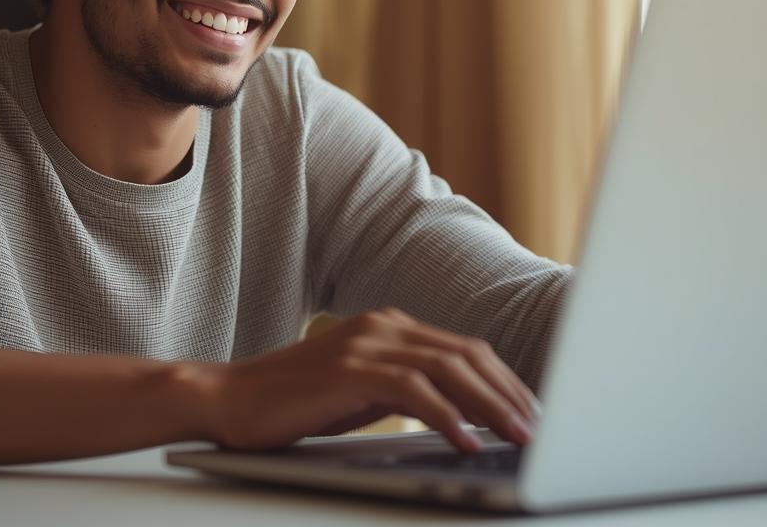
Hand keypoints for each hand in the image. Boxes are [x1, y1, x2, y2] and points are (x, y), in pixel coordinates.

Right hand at [190, 308, 538, 452]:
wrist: (226, 400)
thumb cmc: (292, 404)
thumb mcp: (361, 392)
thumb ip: (406, 390)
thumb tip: (462, 415)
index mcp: (389, 325)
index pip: (465, 349)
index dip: (505, 381)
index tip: (532, 413)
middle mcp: (382, 325)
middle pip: (467, 354)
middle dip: (509, 393)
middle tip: (540, 429)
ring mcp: (365, 343)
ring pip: (449, 368)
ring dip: (491, 405)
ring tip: (518, 436)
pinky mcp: (348, 369)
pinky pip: (414, 390)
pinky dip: (447, 416)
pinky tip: (466, 440)